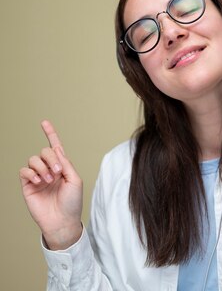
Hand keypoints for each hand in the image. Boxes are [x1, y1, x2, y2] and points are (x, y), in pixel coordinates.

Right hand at [19, 120, 82, 249]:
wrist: (62, 221)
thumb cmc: (72, 203)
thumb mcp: (75, 180)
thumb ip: (66, 164)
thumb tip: (57, 150)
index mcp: (63, 167)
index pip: (55, 147)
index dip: (50, 134)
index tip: (44, 122)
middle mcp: (50, 169)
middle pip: (44, 151)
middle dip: (50, 158)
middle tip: (57, 172)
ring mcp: (38, 177)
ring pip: (33, 159)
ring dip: (42, 167)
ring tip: (48, 179)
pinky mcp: (28, 185)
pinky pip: (24, 171)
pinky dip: (31, 173)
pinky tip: (38, 181)